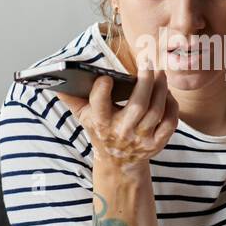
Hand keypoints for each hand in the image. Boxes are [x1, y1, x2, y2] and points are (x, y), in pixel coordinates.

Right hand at [55, 64, 179, 166]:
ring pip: (157, 110)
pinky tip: (166, 93)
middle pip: (139, 104)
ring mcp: (141, 139)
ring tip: (159, 72)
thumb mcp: (83, 116)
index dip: (101, 91)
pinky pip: (169, 122)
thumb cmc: (100, 131)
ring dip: (161, 88)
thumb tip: (54, 81)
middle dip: (146, 80)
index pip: (99, 106)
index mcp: (101, 123)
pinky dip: (171, 106)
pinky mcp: (157, 143)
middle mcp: (122, 131)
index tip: (105, 78)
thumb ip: (71, 98)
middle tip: (148, 62)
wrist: (118, 163)